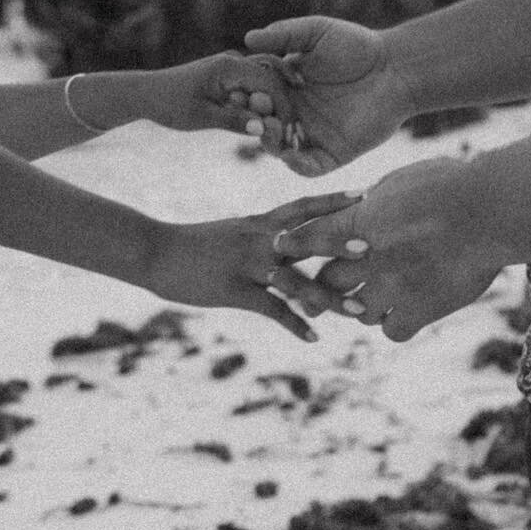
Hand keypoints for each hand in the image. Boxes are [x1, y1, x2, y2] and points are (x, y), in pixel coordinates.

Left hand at [145, 51, 295, 149]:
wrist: (147, 94)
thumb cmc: (170, 104)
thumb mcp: (202, 116)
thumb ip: (234, 120)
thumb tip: (263, 129)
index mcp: (230, 65)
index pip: (270, 83)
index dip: (284, 108)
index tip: (290, 132)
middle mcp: (235, 61)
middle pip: (273, 80)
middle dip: (284, 105)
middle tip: (294, 132)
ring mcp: (233, 68)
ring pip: (265, 84)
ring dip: (275, 106)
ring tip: (283, 131)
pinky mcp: (230, 78)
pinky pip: (254, 88)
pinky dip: (263, 105)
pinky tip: (268, 125)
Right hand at [147, 191, 367, 341]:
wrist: (156, 251)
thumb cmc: (193, 243)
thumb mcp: (231, 232)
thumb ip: (258, 235)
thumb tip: (282, 239)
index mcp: (259, 223)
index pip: (302, 206)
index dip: (333, 200)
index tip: (365, 192)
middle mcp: (259, 239)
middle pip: (306, 239)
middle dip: (340, 245)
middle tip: (374, 247)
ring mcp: (247, 265)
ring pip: (297, 281)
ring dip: (330, 298)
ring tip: (360, 311)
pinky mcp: (235, 291)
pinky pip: (271, 309)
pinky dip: (294, 324)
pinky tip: (314, 337)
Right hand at [237, 17, 407, 175]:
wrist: (397, 70)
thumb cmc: (357, 45)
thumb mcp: (316, 32)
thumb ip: (284, 34)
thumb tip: (248, 37)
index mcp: (287, 86)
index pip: (257, 94)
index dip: (245, 93)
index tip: (235, 88)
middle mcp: (295, 112)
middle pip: (263, 122)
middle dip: (253, 118)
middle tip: (253, 108)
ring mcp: (313, 135)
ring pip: (280, 147)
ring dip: (269, 142)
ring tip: (267, 129)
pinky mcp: (333, 154)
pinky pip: (309, 167)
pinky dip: (296, 165)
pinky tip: (290, 154)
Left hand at [271, 160, 507, 341]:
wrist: (488, 211)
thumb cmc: (449, 185)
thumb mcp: (399, 182)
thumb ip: (372, 202)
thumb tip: (359, 206)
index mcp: (360, 223)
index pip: (312, 238)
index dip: (296, 243)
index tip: (282, 247)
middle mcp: (369, 259)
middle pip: (328, 282)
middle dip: (325, 284)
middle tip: (323, 288)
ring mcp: (393, 288)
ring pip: (357, 311)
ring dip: (363, 304)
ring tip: (376, 296)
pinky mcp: (420, 310)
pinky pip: (392, 330)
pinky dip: (394, 322)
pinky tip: (404, 312)